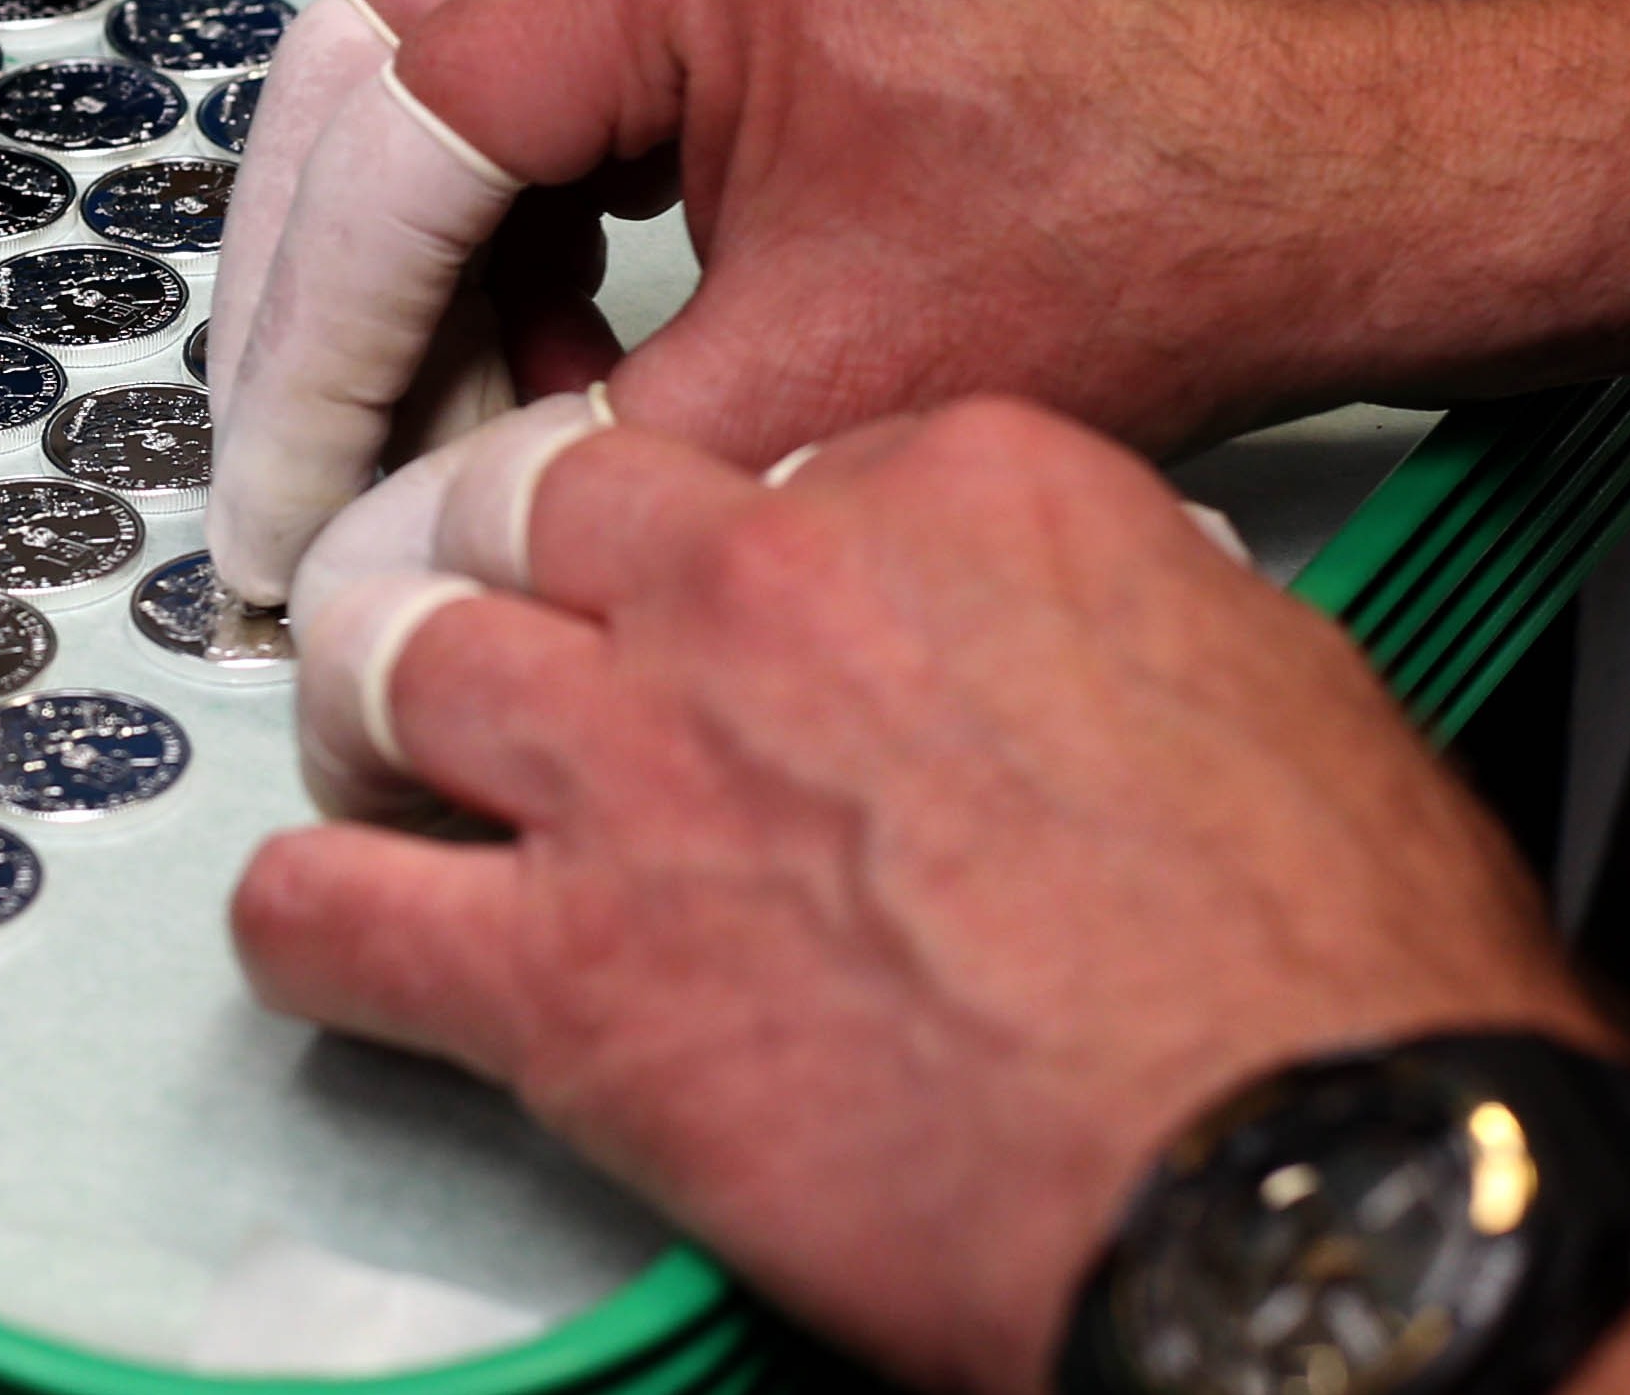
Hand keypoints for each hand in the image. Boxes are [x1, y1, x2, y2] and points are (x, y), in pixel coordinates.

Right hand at [204, 0, 1629, 605]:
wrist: (1349, 186)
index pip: (396, 141)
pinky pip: (544, 79)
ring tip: (453, 436)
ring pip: (438, 75)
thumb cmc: (1151, 249)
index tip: (278, 504)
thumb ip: (563, 478)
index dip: (315, 348)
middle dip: (326, 291)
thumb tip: (377, 566)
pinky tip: (559, 361)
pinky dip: (515, 226)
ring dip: (418, 263)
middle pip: (373, 76)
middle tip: (308, 468)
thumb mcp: (814, 402)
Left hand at [231, 395, 1613, 1394]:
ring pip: (391, 658)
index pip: (751, 452)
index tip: (714, 602)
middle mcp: (767, 589)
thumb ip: (1087, 605)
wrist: (1310, 1177)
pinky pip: (325, 911)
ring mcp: (642, 769)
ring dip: (377, 710)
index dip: (714, 542)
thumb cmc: (1325, 968)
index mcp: (957, 487)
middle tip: (502, 635)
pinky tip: (334, 930)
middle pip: (532, 505)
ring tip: (398, 763)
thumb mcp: (1264, 671)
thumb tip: (1026, 633)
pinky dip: (303, 921)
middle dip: (502, 569)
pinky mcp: (565, 972)